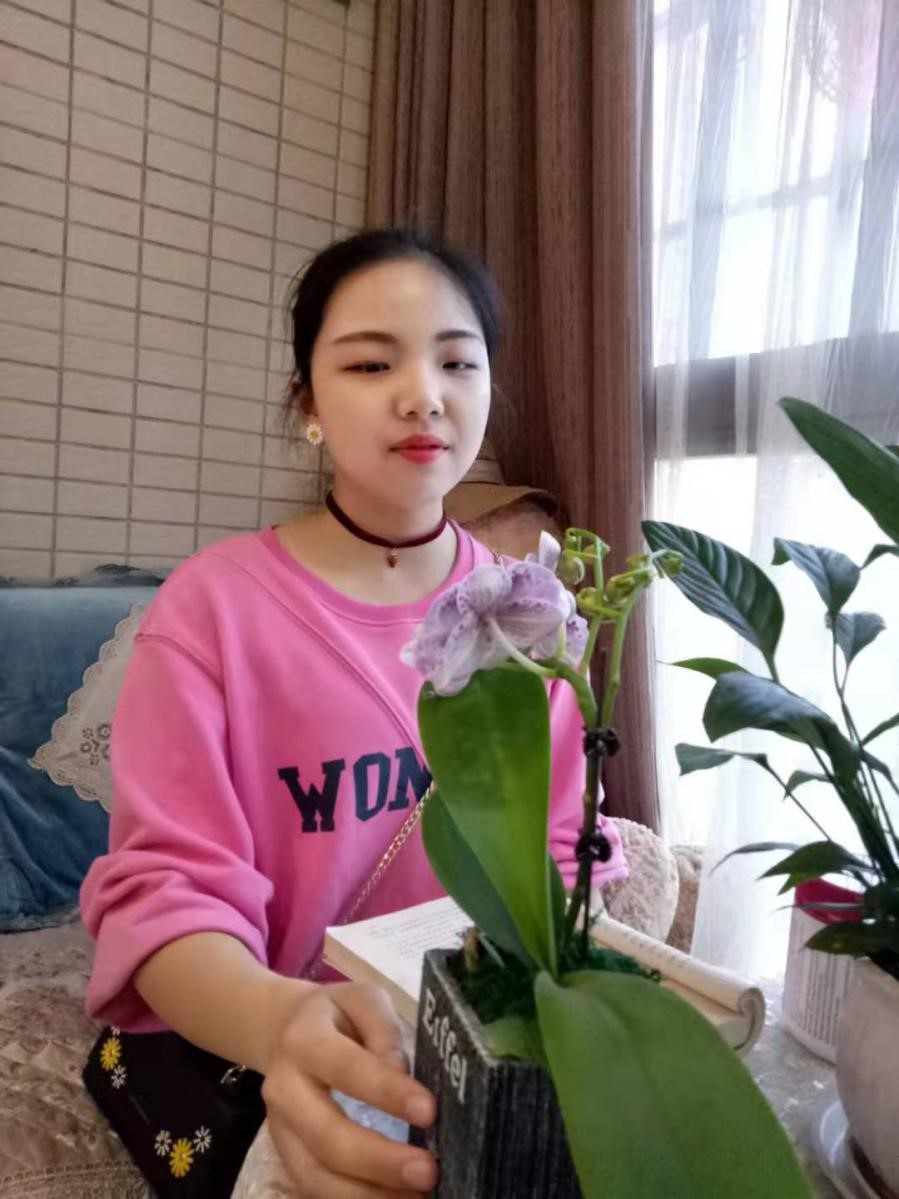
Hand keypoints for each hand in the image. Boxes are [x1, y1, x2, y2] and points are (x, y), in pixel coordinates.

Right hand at [262, 982, 437, 1197]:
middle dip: (379, 1161)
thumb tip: (401, 1072)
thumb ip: (384, 1029)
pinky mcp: (286, 1157)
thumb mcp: (362, 1000)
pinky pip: (313, 1190)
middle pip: (326, 1136)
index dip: (387, 1092)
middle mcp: (284, 1089)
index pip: (347, 1068)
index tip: (430, 1112)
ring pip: (315, 1176)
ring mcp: (280, 1130)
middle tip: (428, 1172)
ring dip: (367, 1196)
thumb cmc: (337, 1016)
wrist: (284, 1032)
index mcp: (305, 1040)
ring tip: (417, 1198)